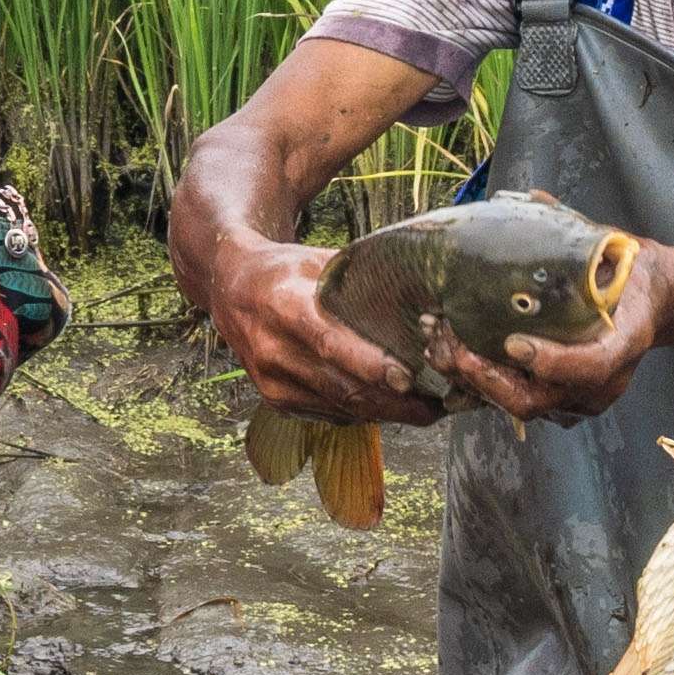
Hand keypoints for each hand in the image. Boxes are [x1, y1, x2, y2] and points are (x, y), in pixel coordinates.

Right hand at [206, 242, 451, 428]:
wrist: (233, 291)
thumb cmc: (287, 271)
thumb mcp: (320, 261)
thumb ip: (363, 280)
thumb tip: (425, 293)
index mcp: (284, 306)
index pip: (330, 342)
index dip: (370, 364)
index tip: (408, 378)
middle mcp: (273, 350)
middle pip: (341, 386)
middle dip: (395, 402)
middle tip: (440, 403)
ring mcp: (273, 382)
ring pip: (341, 407)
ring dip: (387, 413)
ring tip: (428, 408)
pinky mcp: (277, 402)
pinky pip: (331, 413)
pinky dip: (364, 412)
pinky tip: (392, 406)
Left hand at [429, 241, 673, 427]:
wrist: (649, 302)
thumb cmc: (627, 274)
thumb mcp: (615, 248)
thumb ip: (576, 229)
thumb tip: (535, 198)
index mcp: (626, 340)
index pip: (591, 366)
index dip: (552, 361)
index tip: (514, 342)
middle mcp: (602, 382)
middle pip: (537, 399)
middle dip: (487, 377)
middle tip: (453, 347)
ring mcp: (578, 399)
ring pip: (519, 405)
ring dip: (473, 380)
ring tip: (439, 345)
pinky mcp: (558, 401)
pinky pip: (514, 400)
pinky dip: (479, 382)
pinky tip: (449, 352)